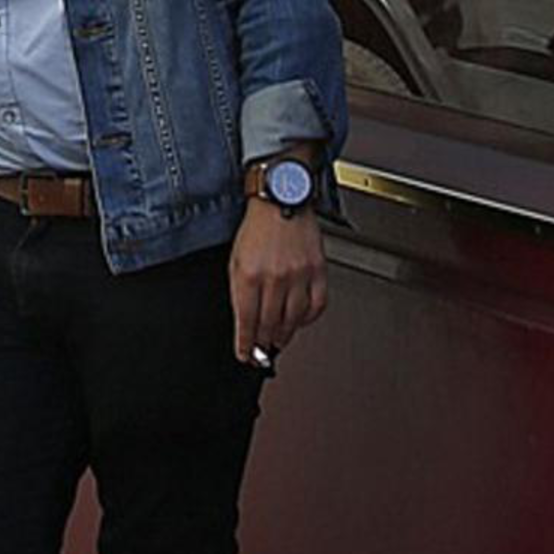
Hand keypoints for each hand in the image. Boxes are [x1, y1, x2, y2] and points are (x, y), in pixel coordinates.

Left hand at [228, 197, 330, 370]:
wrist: (282, 198)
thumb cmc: (257, 227)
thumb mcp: (235, 259)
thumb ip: (238, 291)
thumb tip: (243, 321)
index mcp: (249, 275)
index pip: (246, 322)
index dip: (245, 345)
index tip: (245, 355)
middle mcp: (274, 277)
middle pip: (270, 325)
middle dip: (264, 343)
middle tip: (262, 352)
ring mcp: (299, 276)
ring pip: (293, 320)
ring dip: (284, 335)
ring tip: (279, 340)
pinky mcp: (318, 271)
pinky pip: (316, 306)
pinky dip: (308, 319)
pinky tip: (300, 320)